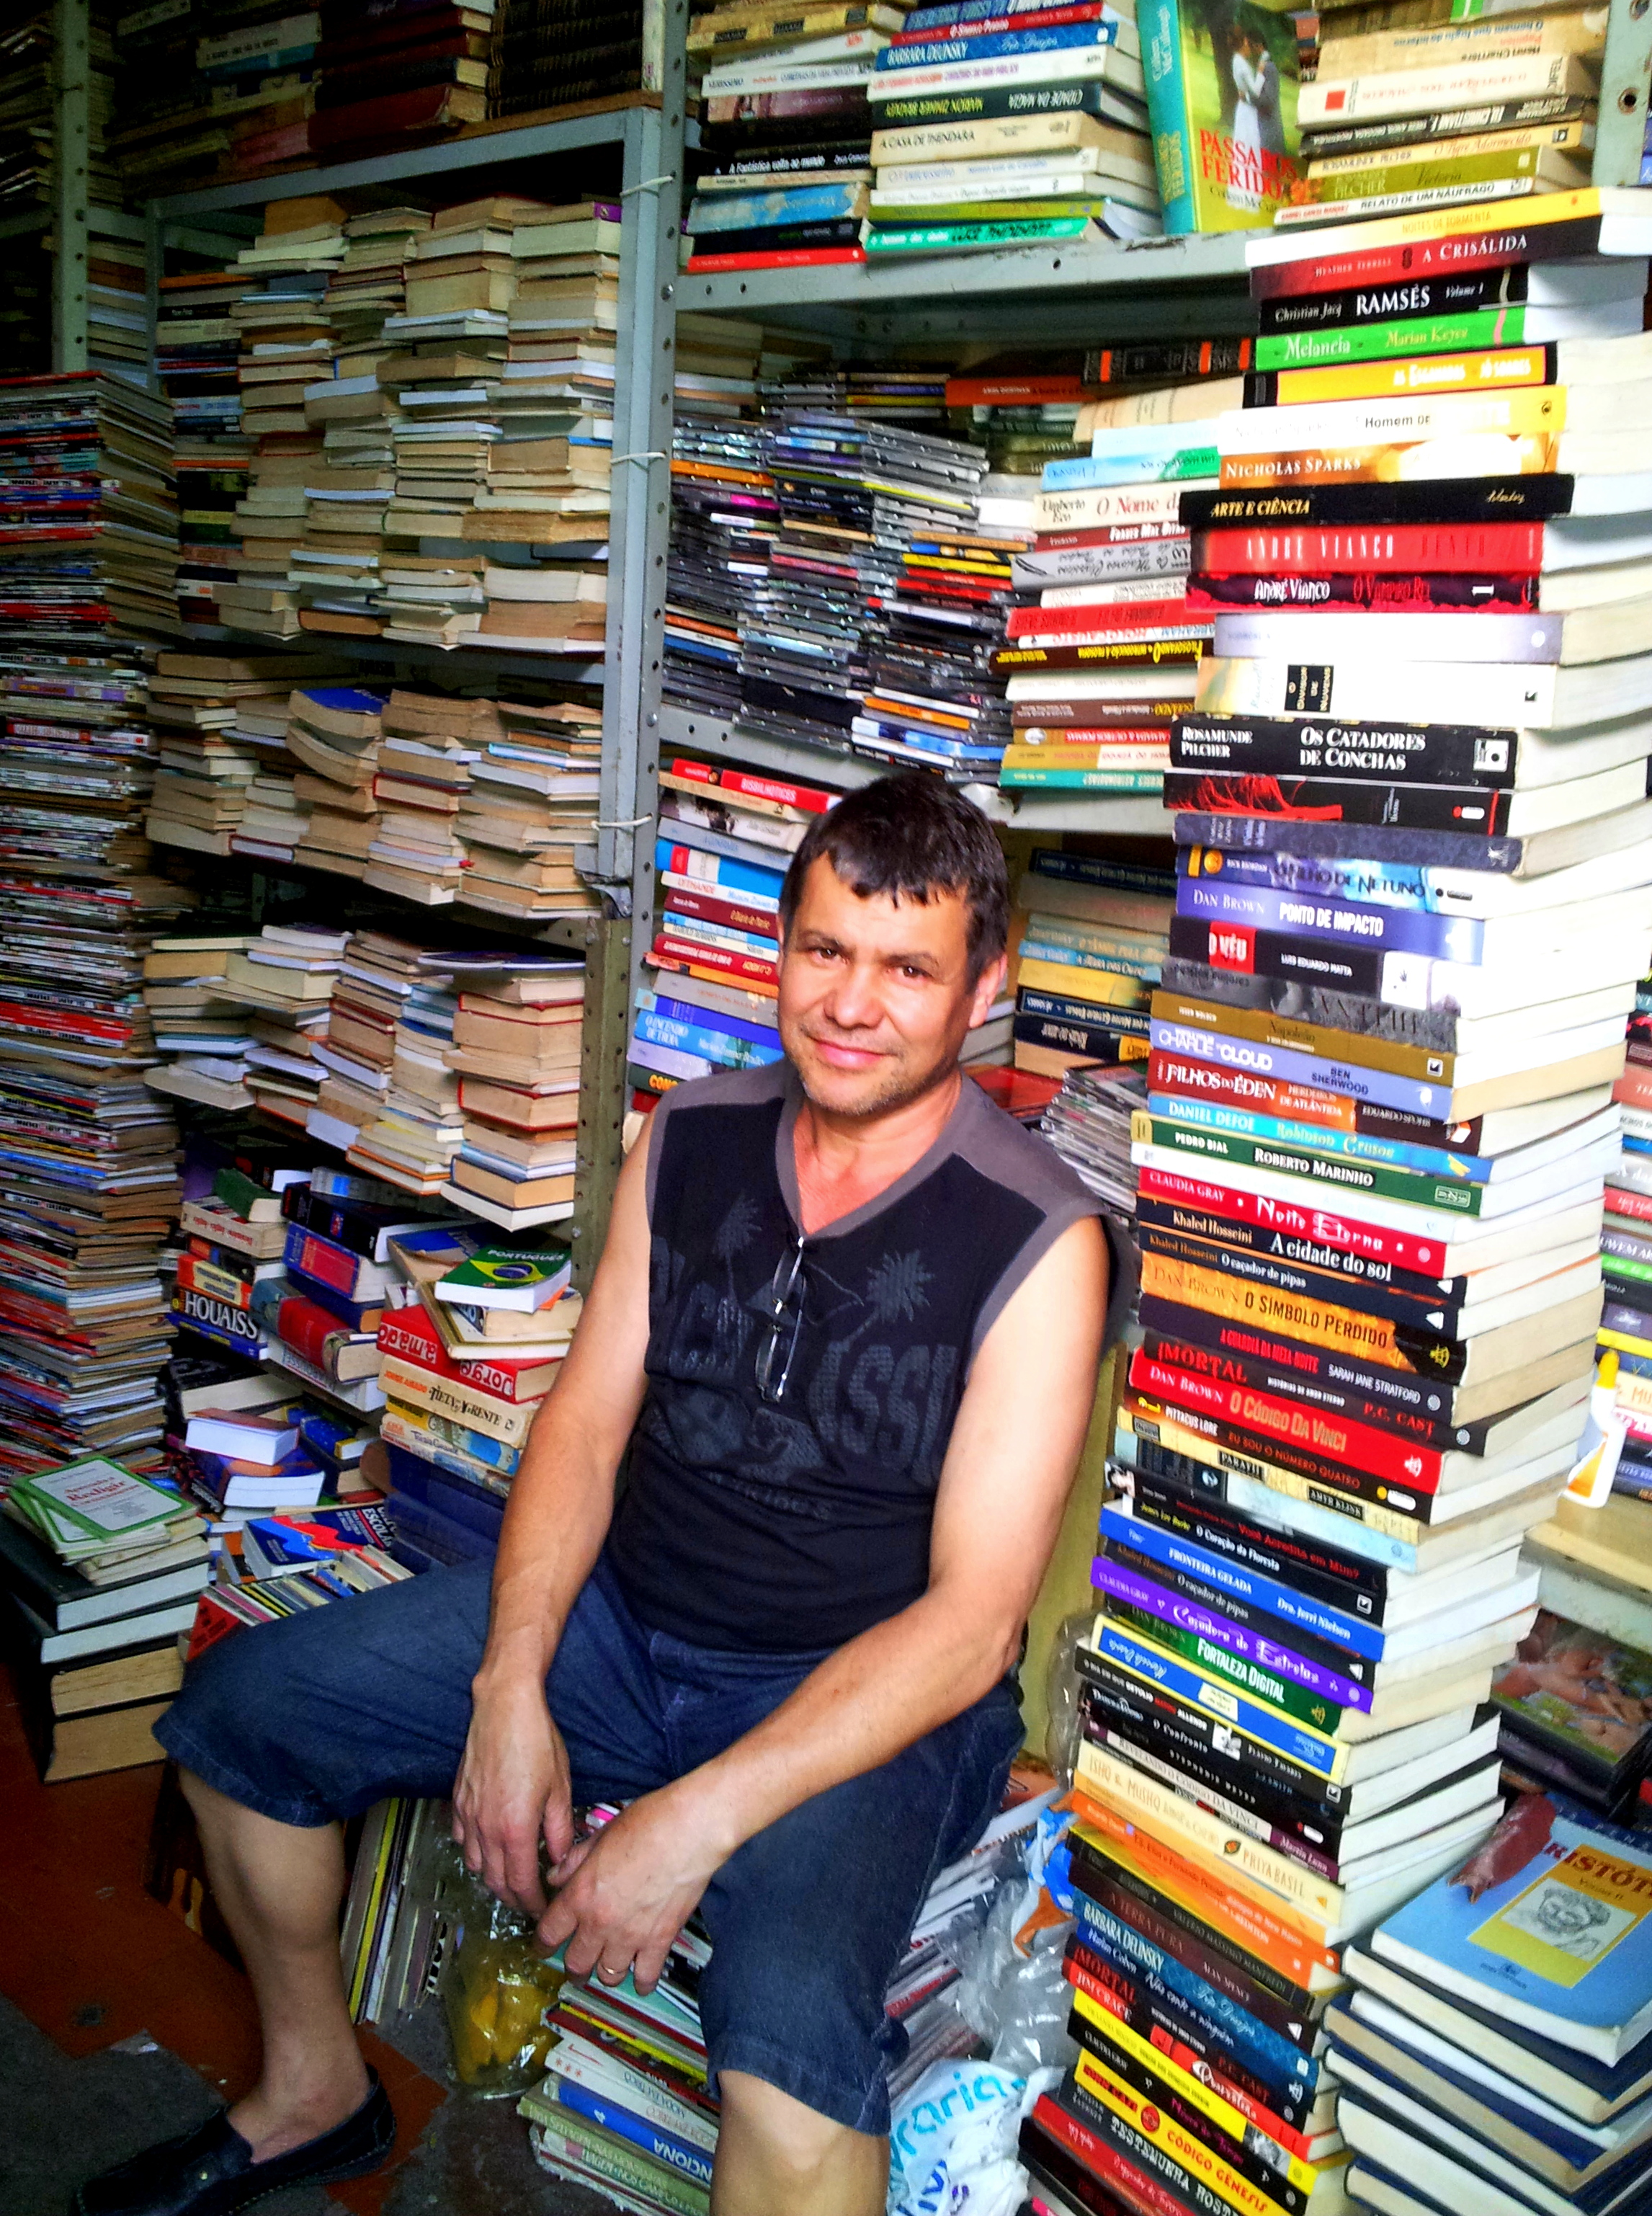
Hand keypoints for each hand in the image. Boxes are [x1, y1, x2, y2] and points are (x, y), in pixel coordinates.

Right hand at [452, 1673, 572, 1914]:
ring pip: (476, 1865)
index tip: (544, 1911)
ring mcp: (469, 1814)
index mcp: (515, 1830)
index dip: (533, 1904)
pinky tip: (488, 1848)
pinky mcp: (459, 1799)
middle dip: (514, 1898)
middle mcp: (486, 1828)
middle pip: (496, 1882)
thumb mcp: (560, 1788)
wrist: (504, 1706)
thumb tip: (560, 1858)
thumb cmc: (536, 1741)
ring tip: (512, 1879)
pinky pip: (463, 1840)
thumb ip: (559, 1830)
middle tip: (530, 1901)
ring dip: (493, 1878)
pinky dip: (475, 1853)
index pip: (521, 1884)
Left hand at [537, 1787, 728, 1993]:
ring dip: (605, 1973)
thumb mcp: (599, 1837)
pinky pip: (645, 1976)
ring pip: (607, 1976)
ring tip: (608, 1967)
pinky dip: (641, 1982)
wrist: (688, 1831)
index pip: (549, 1933)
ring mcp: (630, 1936)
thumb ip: (574, 1862)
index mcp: (581, 1895)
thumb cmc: (646, 1824)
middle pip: (575, 1963)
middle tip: (576, 1964)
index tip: (542, 1947)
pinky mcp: (659, 1941)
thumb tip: (555, 1876)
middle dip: (573, 1966)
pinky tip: (640, 1979)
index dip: (541, 1944)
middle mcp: (600, 1923)